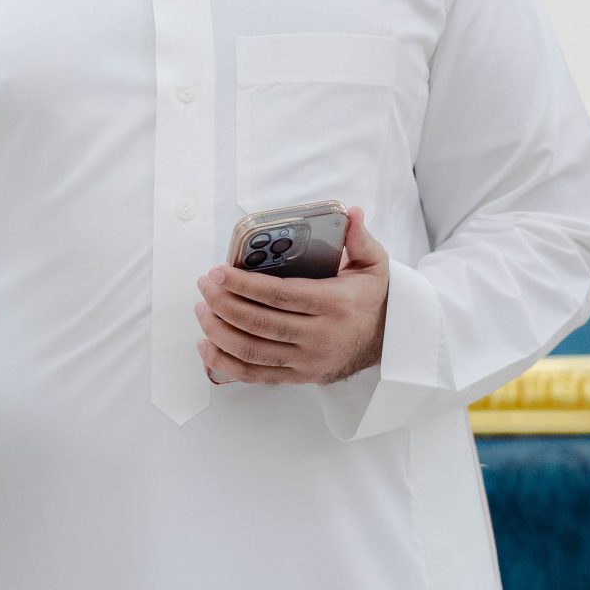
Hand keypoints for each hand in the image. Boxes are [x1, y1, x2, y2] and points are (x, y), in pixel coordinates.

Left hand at [195, 206, 389, 384]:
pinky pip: (255, 375)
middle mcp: (319, 336)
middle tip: (204, 286)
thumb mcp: (374, 265)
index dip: (242, 284)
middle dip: (222, 303)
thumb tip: (353, 213)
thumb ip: (359, 239)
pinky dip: (225, 363)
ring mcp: (308, 361)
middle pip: (258, 323)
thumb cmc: (371, 298)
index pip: (278, 295)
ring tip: (201, 310)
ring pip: (251, 350)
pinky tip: (207, 345)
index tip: (217, 272)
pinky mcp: (299, 377)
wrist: (388, 341)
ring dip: (217, 331)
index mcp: (333, 304)